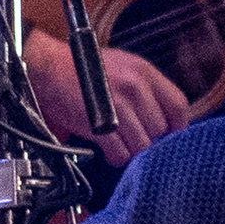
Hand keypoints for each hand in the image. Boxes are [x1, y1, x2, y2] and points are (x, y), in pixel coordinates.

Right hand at [28, 40, 192, 169]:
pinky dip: (115, 157)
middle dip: (147, 137)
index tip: (168, 133)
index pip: (178, 106)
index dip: (175, 125)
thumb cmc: (81, 69)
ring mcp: (118, 107)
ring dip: (131, 149)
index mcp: (144, 72)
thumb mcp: (122, 66)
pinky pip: (121, 154)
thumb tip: (164, 119)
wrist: (46, 68)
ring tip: (118, 142)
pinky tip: (107, 148)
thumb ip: (146, 89)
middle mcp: (135, 87)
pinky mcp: (100, 125)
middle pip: (159, 129)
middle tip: (131, 135)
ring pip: (142, 145)